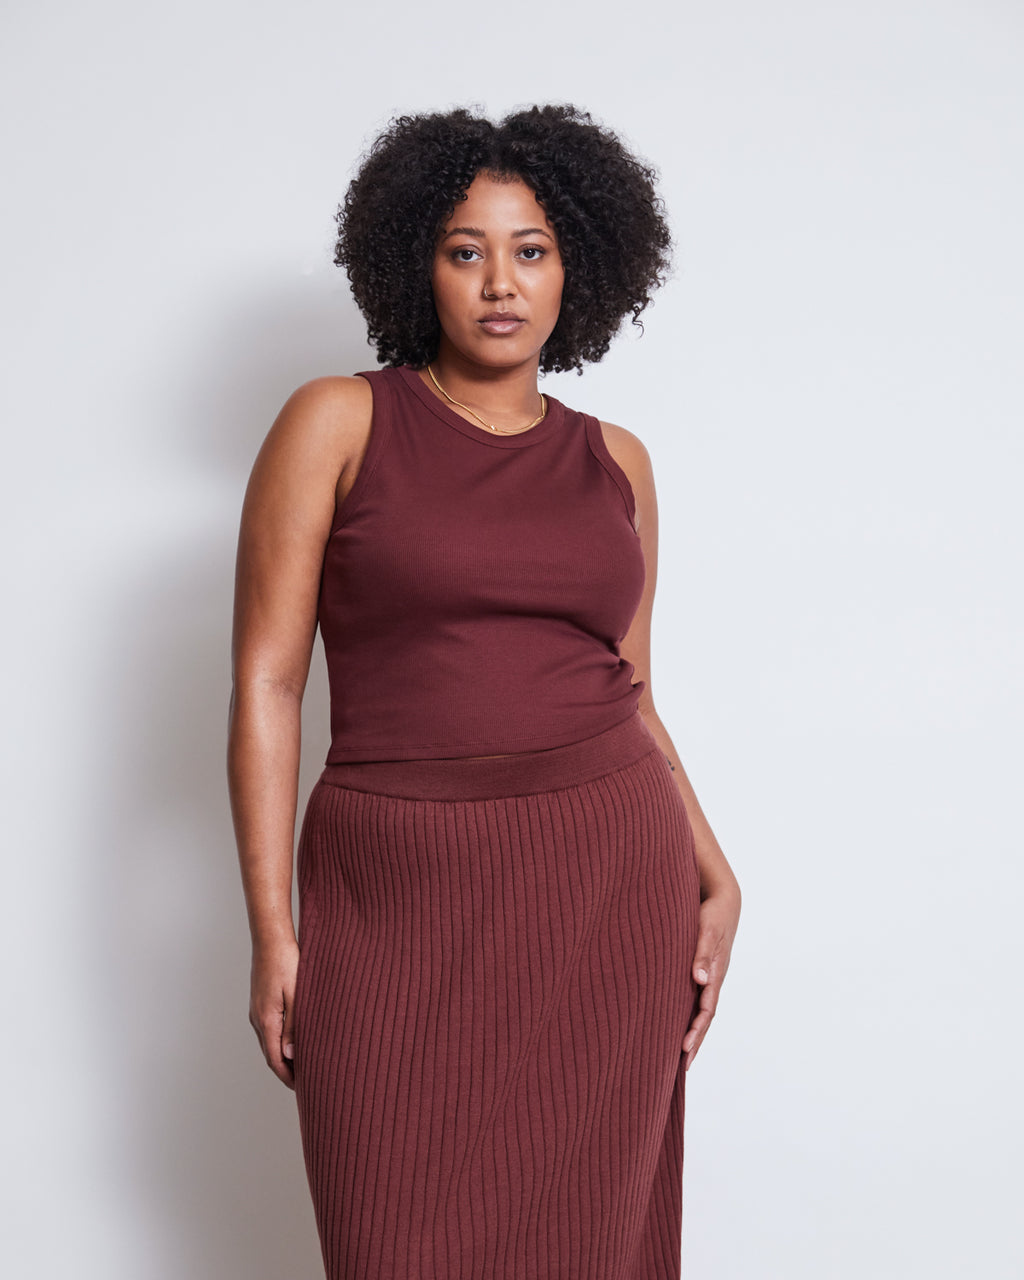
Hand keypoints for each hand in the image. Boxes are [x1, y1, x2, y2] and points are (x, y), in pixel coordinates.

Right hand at [249, 937, 299, 1088]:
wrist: (270, 939)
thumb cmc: (287, 962)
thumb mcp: (296, 995)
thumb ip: (294, 1025)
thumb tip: (290, 1055)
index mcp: (267, 1019)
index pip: (275, 1059)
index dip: (288, 1076)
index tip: (302, 1088)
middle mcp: (257, 1018)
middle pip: (270, 1054)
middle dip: (286, 1071)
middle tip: (304, 1082)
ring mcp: (256, 1010)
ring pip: (268, 1042)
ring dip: (282, 1056)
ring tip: (301, 1064)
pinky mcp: (259, 1002)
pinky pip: (268, 1030)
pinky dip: (279, 1041)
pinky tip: (291, 1040)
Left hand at [682, 889, 739, 1070]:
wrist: (722, 900)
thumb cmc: (712, 914)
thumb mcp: (707, 929)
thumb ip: (703, 952)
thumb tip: (700, 979)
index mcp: (716, 974)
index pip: (707, 1009)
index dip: (696, 1030)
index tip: (684, 1048)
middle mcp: (713, 979)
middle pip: (705, 1016)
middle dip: (695, 1040)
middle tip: (683, 1065)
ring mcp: (708, 977)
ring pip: (701, 1009)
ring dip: (693, 1030)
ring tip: (680, 1054)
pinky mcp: (701, 971)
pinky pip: (695, 998)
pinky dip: (689, 1013)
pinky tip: (676, 1021)